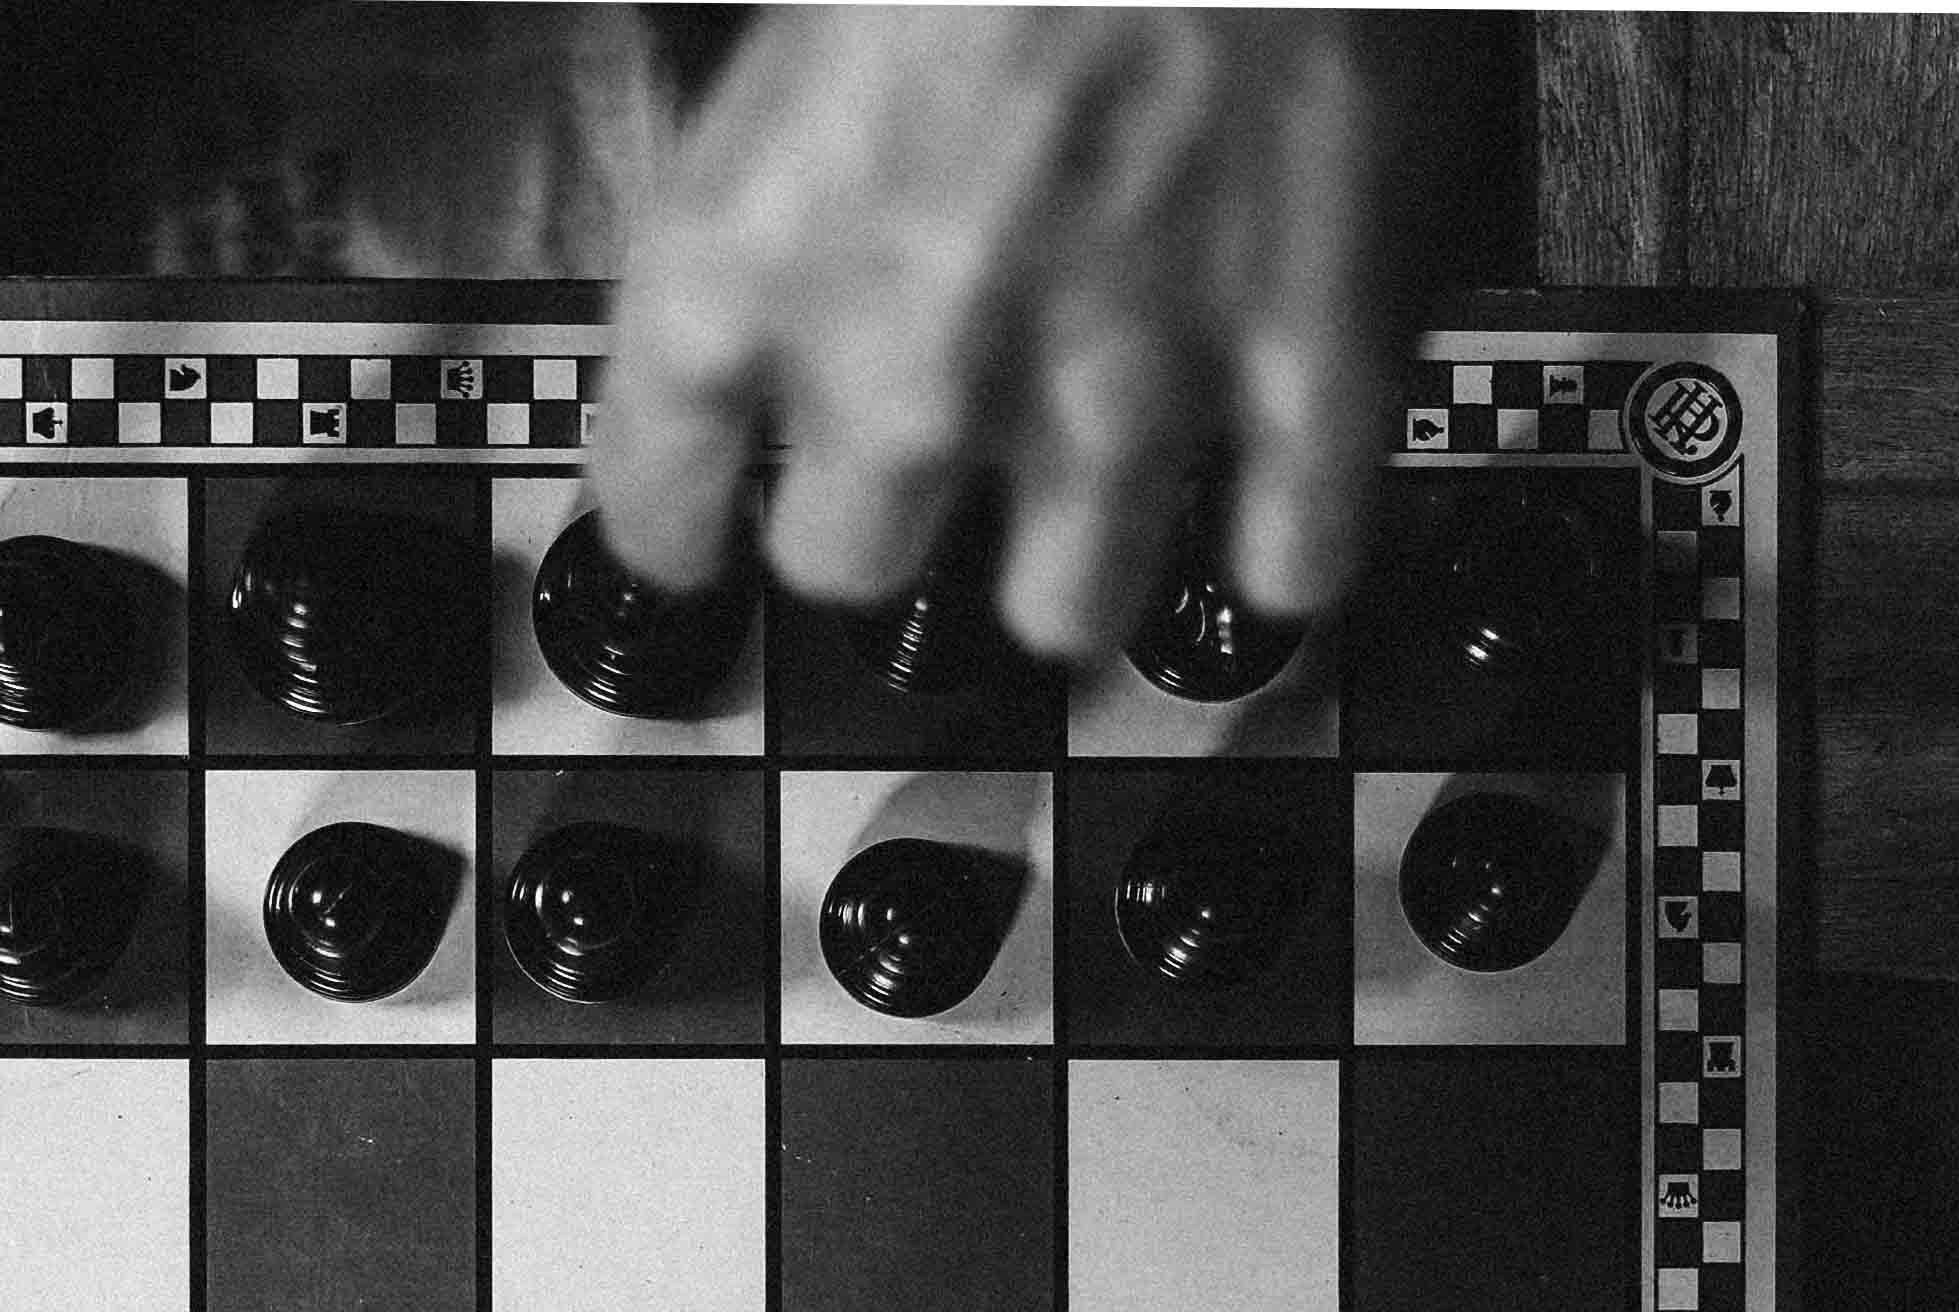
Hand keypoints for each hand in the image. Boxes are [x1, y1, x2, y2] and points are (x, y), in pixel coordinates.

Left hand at [591, 6, 1460, 658]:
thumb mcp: (801, 10)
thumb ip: (777, 147)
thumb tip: (803, 183)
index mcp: (740, 259)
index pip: (654, 499)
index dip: (684, 513)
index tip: (705, 514)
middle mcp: (903, 366)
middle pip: (853, 564)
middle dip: (888, 510)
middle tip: (932, 440)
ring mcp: (1110, 395)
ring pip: (1062, 605)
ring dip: (1074, 547)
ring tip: (1103, 465)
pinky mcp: (1305, 382)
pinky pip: (1285, 563)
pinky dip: (1280, 535)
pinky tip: (1272, 487)